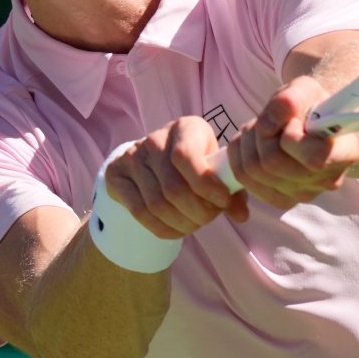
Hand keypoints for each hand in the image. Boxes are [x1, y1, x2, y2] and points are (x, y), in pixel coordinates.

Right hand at [105, 117, 249, 238]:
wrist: (154, 158)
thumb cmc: (195, 161)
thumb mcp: (215, 166)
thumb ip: (230, 188)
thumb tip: (241, 214)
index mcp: (185, 128)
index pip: (186, 157)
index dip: (206, 186)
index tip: (223, 203)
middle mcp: (155, 139)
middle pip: (173, 188)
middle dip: (198, 212)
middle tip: (209, 219)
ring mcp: (133, 157)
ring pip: (157, 204)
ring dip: (182, 223)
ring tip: (195, 224)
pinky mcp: (117, 176)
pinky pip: (140, 212)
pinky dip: (163, 228)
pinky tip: (177, 230)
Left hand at [226, 75, 358, 209]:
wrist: (309, 123)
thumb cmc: (310, 106)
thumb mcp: (304, 88)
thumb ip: (289, 100)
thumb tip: (267, 125)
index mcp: (344, 153)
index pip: (313, 159)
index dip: (292, 137)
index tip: (294, 122)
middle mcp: (326, 181)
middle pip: (273, 163)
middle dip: (262, 133)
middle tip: (271, 120)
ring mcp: (303, 195)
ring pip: (253, 170)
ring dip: (249, 141)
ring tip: (263, 128)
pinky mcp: (280, 200)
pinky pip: (243, 178)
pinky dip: (239, 154)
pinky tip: (254, 142)